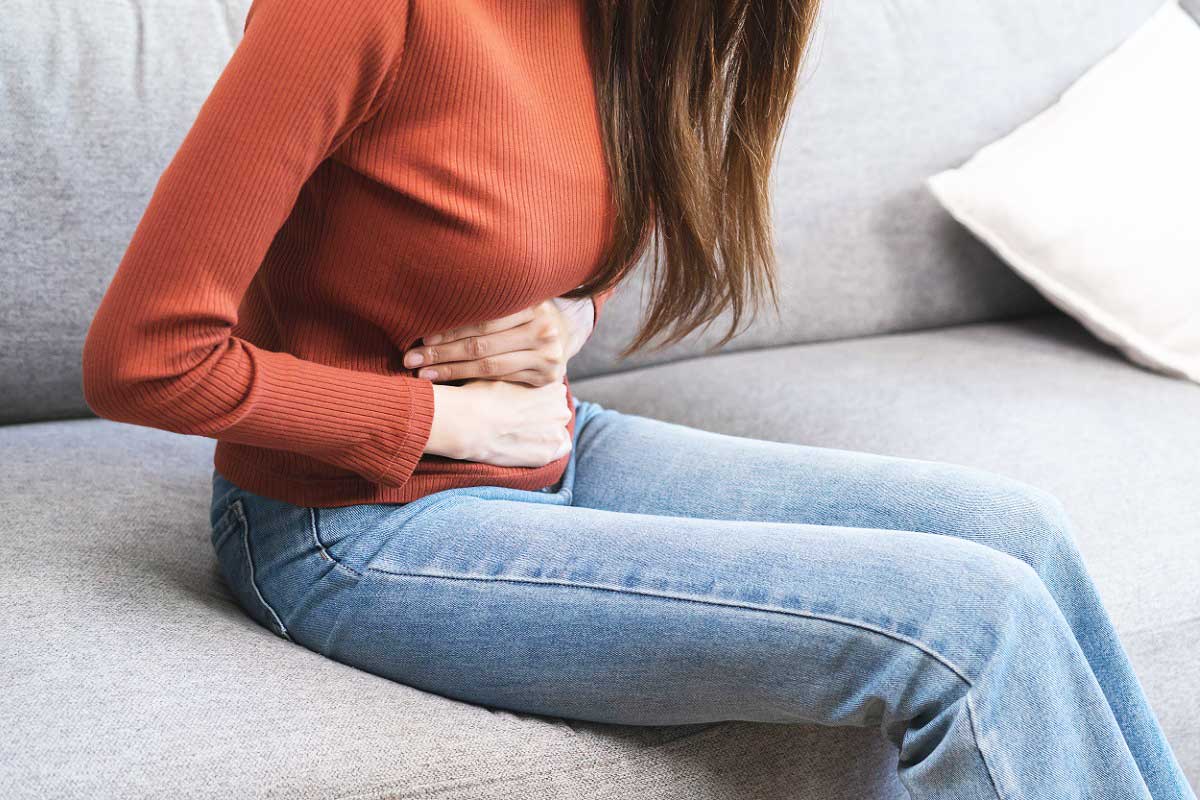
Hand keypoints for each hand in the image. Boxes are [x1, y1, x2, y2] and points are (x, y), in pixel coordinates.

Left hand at [403, 297, 592, 386]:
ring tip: (424, 373)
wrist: (563, 334)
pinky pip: (502, 379)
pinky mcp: (547, 376)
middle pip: (483, 344)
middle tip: (412, 358)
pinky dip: (471, 380)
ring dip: (451, 370)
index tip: (421, 336)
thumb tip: (430, 309)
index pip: (483, 320)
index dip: (450, 329)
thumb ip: (485, 306)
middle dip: (443, 352)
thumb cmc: (523, 316)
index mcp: (531, 303)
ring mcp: (548, 354)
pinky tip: (449, 382)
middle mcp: (543, 328)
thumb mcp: (511, 302)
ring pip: (489, 365)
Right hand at [424, 379, 572, 465]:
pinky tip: (531, 445)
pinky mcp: (547, 455)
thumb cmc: (480, 395)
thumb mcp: (502, 374)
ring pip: (557, 430)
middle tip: (519, 417)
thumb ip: (520, 376)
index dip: (537, 395)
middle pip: (557, 410)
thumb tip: (519, 373)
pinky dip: (549, 448)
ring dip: (545, 430)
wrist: (469, 424)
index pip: (554, 390)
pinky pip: (560, 450)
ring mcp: (555, 434)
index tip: (523, 401)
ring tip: (521, 432)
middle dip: (543, 413)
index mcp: (553, 386)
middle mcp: (560, 409)